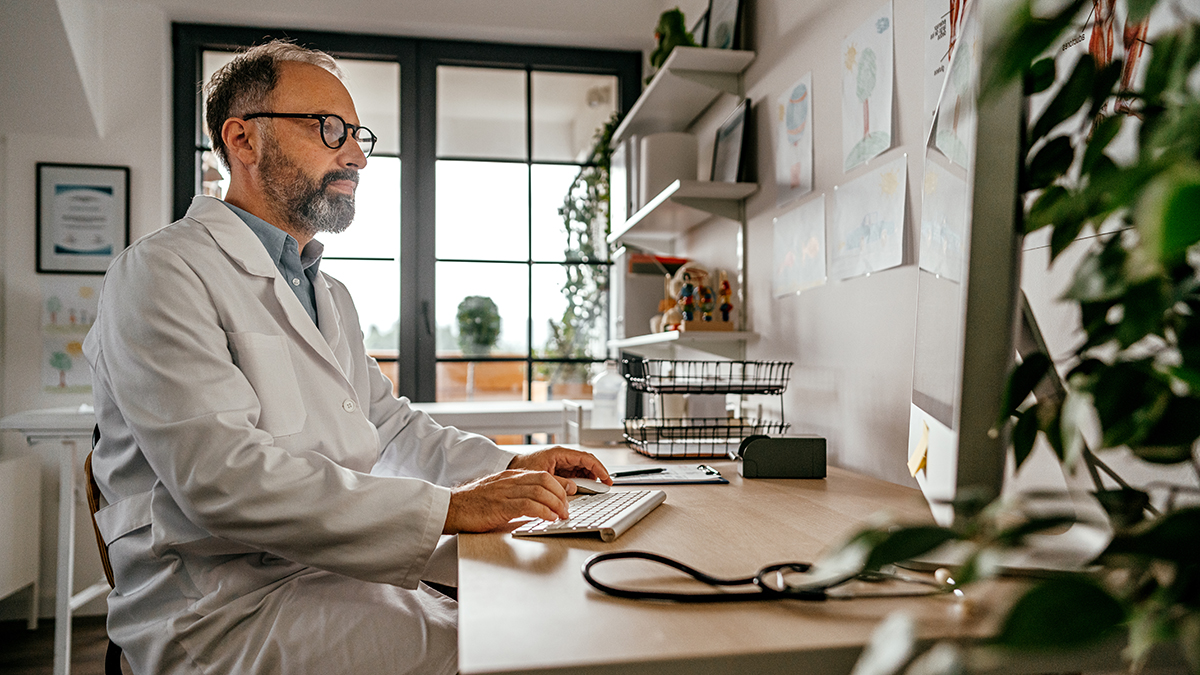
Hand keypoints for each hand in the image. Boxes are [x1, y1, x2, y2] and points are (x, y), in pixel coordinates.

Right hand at [443, 470, 572, 533]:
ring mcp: (505, 492)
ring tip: (561, 515)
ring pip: (540, 491)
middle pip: (545, 480)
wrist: (450, 507)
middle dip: (561, 495)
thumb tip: (537, 505)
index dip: (559, 486)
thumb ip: (517, 494)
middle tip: (566, 509)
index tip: (567, 497)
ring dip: (555, 504)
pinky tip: (549, 518)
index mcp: (511, 476)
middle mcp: (510, 480)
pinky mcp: (500, 506)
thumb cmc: (472, 504)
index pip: (543, 474)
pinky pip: (528, 505)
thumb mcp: (499, 493)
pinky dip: (543, 511)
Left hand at [507, 446, 611, 485]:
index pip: (585, 458)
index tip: (606, 478)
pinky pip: (575, 474)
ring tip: (595, 489)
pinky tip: (584, 488)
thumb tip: (574, 488)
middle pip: (586, 463)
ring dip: (590, 478)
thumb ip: (558, 482)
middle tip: (605, 485)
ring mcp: (561, 463)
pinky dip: (581, 481)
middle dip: (597, 473)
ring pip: (582, 469)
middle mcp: (562, 456)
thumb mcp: (541, 476)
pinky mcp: (559, 470)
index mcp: (559, 453)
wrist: (511, 468)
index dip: (598, 468)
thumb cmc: (522, 468)